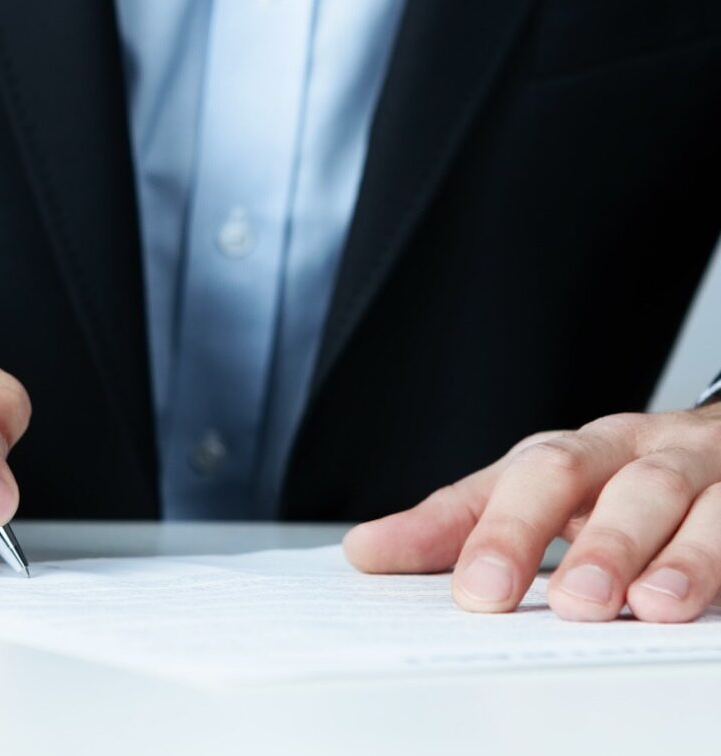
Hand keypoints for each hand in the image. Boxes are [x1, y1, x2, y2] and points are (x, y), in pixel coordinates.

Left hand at [344, 408, 720, 621]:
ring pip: (678, 496)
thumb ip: (455, 525)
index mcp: (568, 455)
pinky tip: (704, 603)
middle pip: (596, 476)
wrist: (714, 446)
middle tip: (565, 599)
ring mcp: (697, 473)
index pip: (524, 481)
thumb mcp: (531, 494)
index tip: (474, 591)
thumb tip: (365, 550)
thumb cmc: (609, 479)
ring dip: (668, 551)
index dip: (499, 533)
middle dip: (581, 535)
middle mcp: (627, 454)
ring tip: (645, 604)